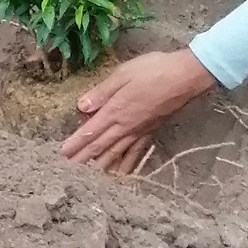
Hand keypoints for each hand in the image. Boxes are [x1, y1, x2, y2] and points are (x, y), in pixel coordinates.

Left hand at [60, 47, 214, 176]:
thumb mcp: (123, 74)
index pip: (91, 131)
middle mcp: (126, 126)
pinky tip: (122, 172)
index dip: (76, 143)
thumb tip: (81, 106)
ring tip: (89, 176)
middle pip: (100, 146)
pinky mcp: (151, 132)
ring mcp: (139, 131)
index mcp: (115, 110)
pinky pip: (136, 153)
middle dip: (83, 159)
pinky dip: (127, 164)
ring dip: (101, 165)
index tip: (63, 154)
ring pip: (116, 153)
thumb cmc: (153, 70)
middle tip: (69, 171)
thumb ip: (102, 92)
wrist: (185, 77)